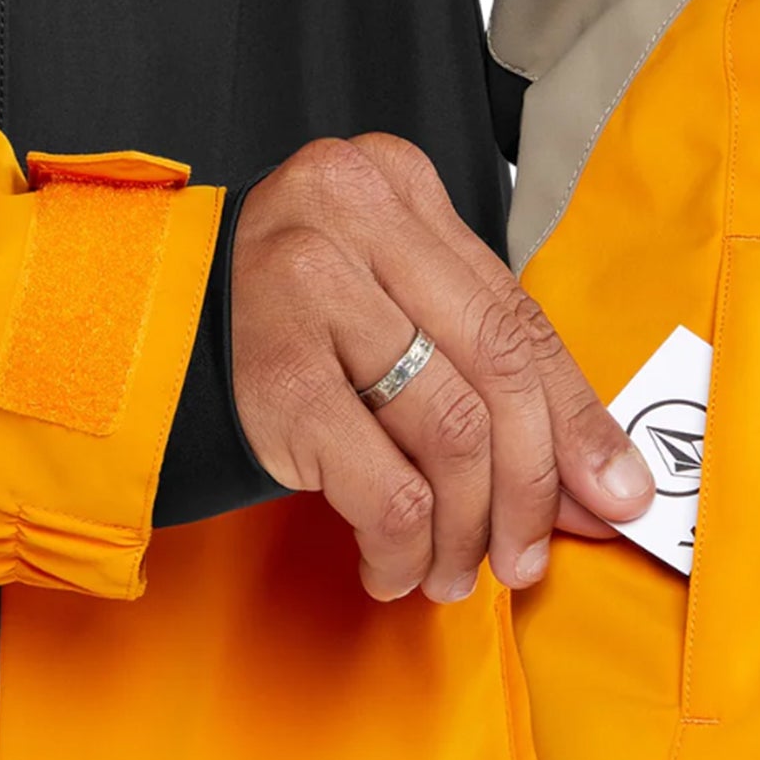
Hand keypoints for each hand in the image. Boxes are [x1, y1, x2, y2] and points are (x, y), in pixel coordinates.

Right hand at [230, 133, 654, 603]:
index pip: (518, 318)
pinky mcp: (277, 376)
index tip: (616, 496)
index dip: (580, 421)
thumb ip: (487, 379)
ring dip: (463, 532)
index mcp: (398, 186)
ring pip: (452, 435)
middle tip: (527, 559)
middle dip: (531, 490)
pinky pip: (390, 487)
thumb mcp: (391, 320)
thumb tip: (599, 486)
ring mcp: (308, 287)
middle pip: (497, 373)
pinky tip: (394, 567)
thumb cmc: (284, 337)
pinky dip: (406, 547)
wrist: (142, 349)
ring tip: (451, 572)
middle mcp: (353, 215)